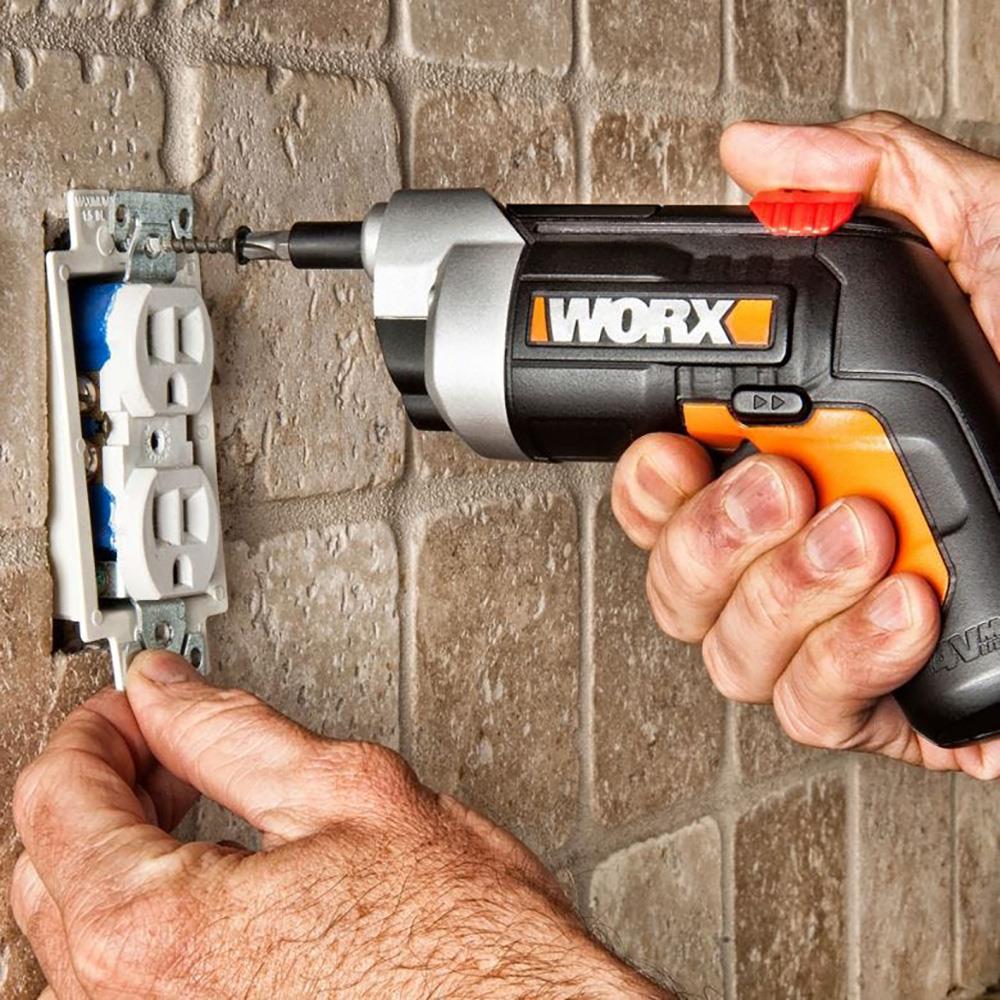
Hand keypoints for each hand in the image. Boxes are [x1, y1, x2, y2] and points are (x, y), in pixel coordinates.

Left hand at [11, 653, 664, 998]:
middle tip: (169, 740)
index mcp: (158, 932)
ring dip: (119, 842)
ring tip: (190, 794)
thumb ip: (233, 732)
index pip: (57, 797)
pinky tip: (208, 872)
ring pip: (76, 927)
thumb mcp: (352, 795)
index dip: (100, 725)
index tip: (139, 701)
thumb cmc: (469, 951)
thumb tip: (168, 690)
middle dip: (104, 781)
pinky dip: (145, 905)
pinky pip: (122, 978)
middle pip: (47, 863)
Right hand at [613, 112, 999, 777]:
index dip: (644, 480)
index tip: (672, 446)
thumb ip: (878, 185)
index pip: (668, 492)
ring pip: (730, 652)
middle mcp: (806, 548)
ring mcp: (843, 629)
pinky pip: (813, 708)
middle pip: (675, 582)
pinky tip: (904, 603)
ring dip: (779, 593)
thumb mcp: (989, 252)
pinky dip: (845, 660)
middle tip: (787, 486)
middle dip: (710, 537)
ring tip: (861, 534)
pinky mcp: (893, 703)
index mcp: (805, 455)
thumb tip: (759, 154)